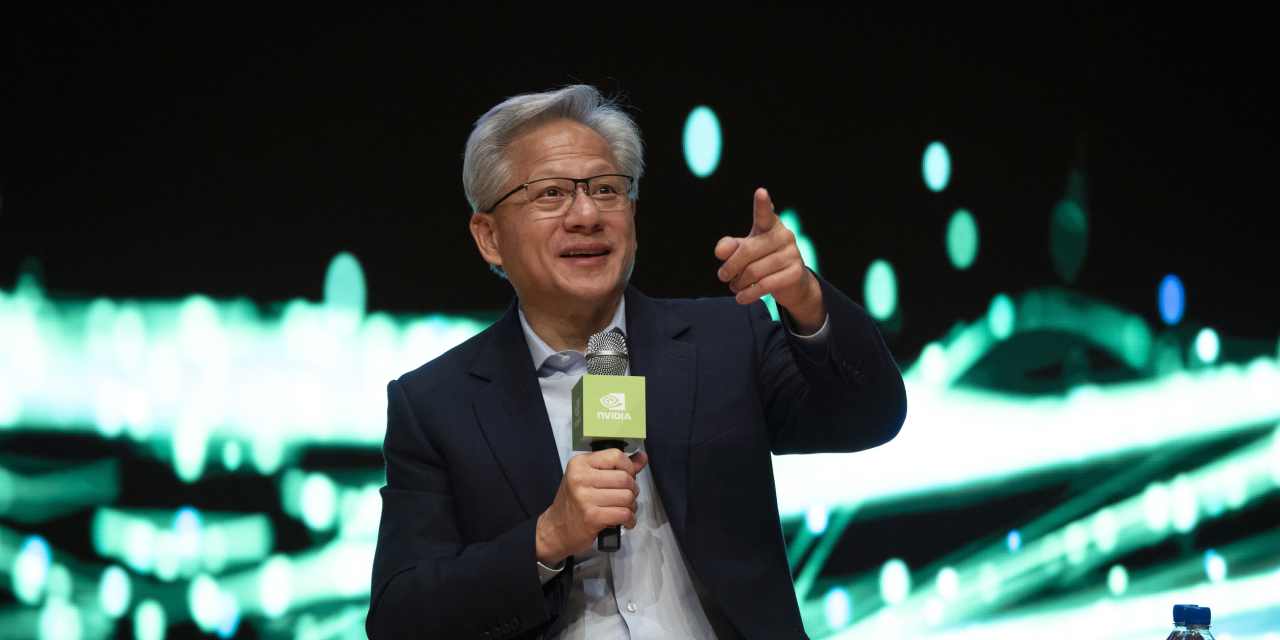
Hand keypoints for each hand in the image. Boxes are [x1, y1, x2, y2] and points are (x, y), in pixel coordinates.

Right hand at [535, 449, 647, 564]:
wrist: (556, 530)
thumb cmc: (575, 503)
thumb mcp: (590, 478)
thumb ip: (617, 467)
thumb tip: (642, 457)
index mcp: (580, 463)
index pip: (616, 456)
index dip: (629, 468)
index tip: (627, 477)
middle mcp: (580, 477)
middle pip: (625, 478)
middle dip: (632, 490)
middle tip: (625, 498)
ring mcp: (585, 497)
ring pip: (627, 496)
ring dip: (631, 506)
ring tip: (624, 510)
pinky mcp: (592, 517)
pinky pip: (624, 514)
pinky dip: (630, 519)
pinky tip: (625, 521)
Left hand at [715, 188, 824, 332]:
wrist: (792, 283)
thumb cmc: (763, 261)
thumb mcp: (745, 250)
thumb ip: (730, 247)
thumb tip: (720, 252)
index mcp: (770, 225)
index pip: (764, 214)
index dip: (762, 204)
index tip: (761, 192)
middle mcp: (784, 236)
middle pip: (747, 251)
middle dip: (730, 266)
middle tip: (723, 276)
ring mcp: (792, 254)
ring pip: (754, 271)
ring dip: (738, 283)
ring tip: (735, 287)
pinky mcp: (795, 273)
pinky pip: (764, 285)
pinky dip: (748, 294)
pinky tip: (741, 298)